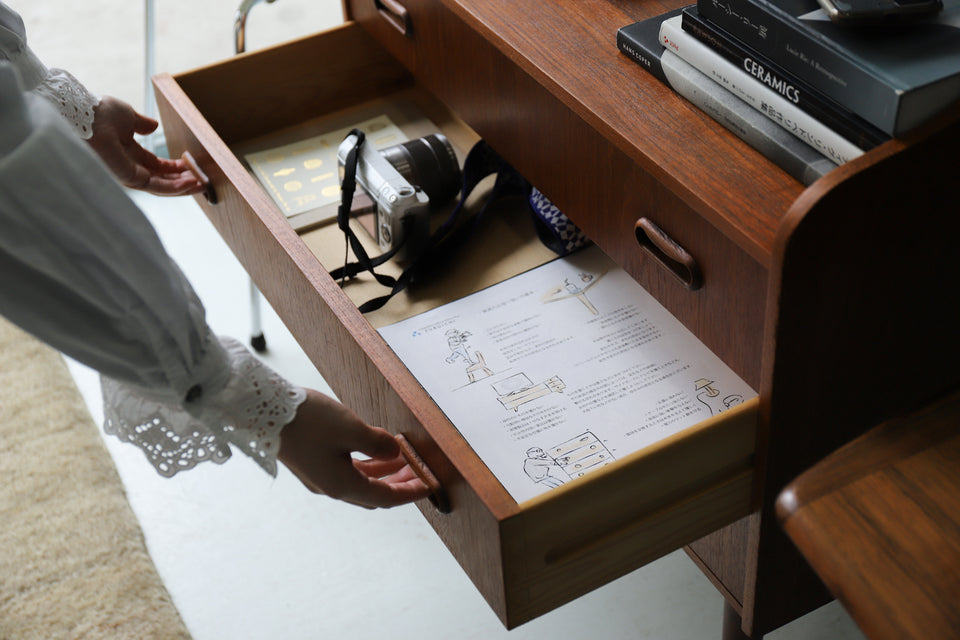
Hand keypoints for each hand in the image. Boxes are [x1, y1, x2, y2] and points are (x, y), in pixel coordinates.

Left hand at [87, 96, 204, 195]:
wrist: (84, 115)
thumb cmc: (100, 113)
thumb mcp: (128, 115)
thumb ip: (142, 123)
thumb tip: (154, 126)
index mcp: (128, 151)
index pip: (156, 165)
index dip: (174, 167)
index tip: (191, 165)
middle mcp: (129, 166)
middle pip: (161, 179)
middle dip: (182, 181)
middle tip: (202, 181)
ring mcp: (129, 174)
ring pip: (161, 186)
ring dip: (183, 187)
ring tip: (201, 185)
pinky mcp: (129, 179)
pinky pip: (156, 186)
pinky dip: (174, 187)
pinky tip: (190, 183)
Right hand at [278, 389, 431, 507]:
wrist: (263, 410)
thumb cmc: (307, 421)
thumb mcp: (351, 429)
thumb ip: (378, 443)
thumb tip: (397, 452)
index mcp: (342, 485)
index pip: (385, 497)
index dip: (410, 492)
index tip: (430, 486)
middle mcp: (331, 487)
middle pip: (374, 493)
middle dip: (400, 484)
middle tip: (421, 471)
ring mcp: (320, 477)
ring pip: (361, 482)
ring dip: (384, 472)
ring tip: (404, 457)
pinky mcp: (313, 464)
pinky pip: (348, 471)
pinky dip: (367, 464)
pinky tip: (376, 449)